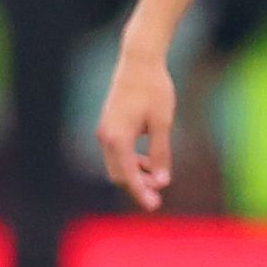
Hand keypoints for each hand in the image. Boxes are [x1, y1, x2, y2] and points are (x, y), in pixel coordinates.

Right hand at [96, 39, 178, 211]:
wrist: (139, 60)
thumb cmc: (153, 89)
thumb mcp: (162, 124)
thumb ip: (160, 154)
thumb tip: (161, 181)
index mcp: (118, 138)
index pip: (129, 176)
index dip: (141, 193)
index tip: (154, 206)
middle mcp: (106, 137)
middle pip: (119, 174)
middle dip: (137, 187)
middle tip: (158, 196)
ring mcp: (104, 131)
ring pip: (116, 165)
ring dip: (134, 175)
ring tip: (156, 178)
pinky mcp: (108, 125)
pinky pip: (116, 153)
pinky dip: (130, 162)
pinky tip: (147, 162)